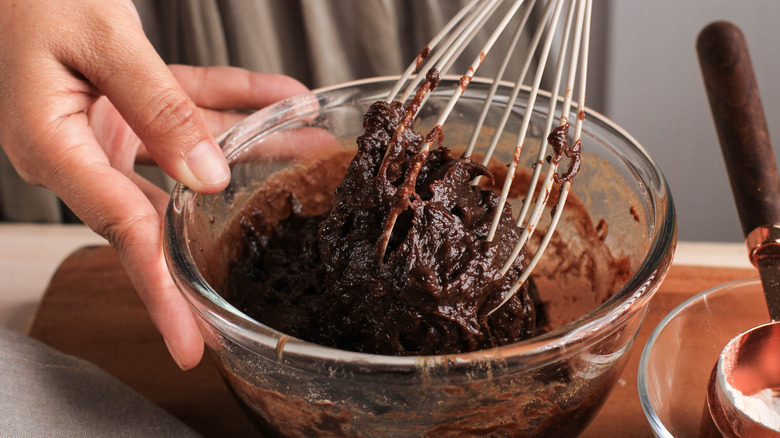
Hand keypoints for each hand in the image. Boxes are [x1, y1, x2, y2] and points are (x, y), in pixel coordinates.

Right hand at [0, 0, 306, 368]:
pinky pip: (190, 109)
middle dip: (217, 240)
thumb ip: (158, 107)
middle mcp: (82, 148)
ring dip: (254, 150)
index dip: (164, 293)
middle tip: (259, 283)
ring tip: (311, 150)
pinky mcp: (129, 101)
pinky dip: (236, 104)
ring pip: (192, 154)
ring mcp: (107, 125)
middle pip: (161, 214)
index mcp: (57, 148)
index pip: (125, 234)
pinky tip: (283, 100)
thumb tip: (209, 176)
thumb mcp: (102, 42)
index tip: (191, 344)